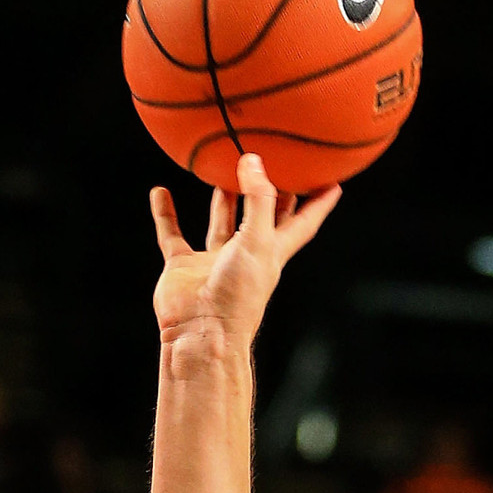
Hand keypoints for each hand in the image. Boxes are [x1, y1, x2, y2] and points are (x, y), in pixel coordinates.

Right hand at [150, 152, 339, 355]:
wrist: (200, 333)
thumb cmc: (236, 296)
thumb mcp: (255, 240)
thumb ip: (257, 199)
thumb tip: (251, 160)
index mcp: (272, 252)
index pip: (303, 223)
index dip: (318, 203)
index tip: (332, 180)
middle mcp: (245, 255)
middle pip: (261, 216)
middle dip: (268, 191)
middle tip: (272, 162)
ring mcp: (213, 261)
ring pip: (221, 221)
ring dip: (222, 198)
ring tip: (221, 166)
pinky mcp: (183, 267)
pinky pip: (172, 234)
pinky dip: (165, 214)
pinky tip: (160, 192)